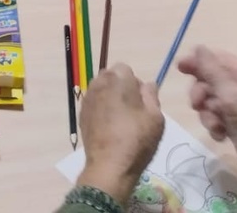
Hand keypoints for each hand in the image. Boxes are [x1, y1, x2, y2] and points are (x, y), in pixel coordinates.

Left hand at [77, 63, 163, 207]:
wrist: (109, 166)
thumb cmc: (136, 139)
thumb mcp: (156, 117)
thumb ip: (152, 95)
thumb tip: (147, 84)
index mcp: (118, 78)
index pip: (126, 69)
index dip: (135, 84)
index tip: (141, 102)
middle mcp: (99, 82)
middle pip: (112, 77)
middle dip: (121, 87)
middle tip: (132, 110)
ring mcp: (88, 97)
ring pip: (102, 89)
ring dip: (110, 97)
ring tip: (120, 119)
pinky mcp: (81, 112)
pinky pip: (94, 103)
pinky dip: (101, 109)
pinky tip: (109, 127)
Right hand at [178, 47, 236, 202]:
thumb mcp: (234, 96)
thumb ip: (213, 72)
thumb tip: (199, 47)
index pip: (217, 59)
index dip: (198, 61)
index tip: (180, 68)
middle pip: (210, 80)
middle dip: (200, 91)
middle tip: (197, 104)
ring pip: (210, 102)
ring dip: (207, 113)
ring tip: (216, 125)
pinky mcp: (236, 128)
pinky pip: (216, 120)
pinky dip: (214, 126)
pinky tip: (221, 137)